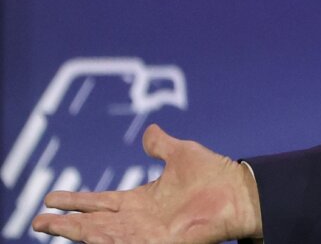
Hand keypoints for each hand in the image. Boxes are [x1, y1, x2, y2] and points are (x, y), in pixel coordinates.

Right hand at [32, 124, 262, 243]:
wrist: (240, 191)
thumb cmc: (216, 176)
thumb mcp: (181, 154)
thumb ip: (162, 146)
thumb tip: (149, 131)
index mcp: (141, 200)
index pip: (100, 202)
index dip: (76, 201)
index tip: (51, 198)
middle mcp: (138, 220)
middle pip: (92, 222)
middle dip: (65, 222)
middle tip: (38, 221)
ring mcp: (146, 234)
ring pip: (101, 235)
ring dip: (76, 232)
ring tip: (50, 227)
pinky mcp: (159, 243)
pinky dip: (105, 242)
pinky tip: (87, 239)